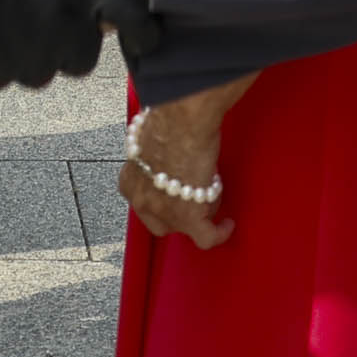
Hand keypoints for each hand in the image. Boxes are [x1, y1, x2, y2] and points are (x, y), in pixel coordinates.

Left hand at [122, 82, 246, 248]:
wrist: (182, 120)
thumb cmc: (168, 120)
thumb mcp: (153, 143)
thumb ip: (157, 158)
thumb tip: (171, 159)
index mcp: (130, 181)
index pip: (145, 203)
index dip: (162, 199)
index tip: (174, 192)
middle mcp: (142, 201)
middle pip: (161, 222)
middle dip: (177, 213)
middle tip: (193, 197)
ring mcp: (164, 212)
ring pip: (185, 228)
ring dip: (199, 214)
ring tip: (212, 196)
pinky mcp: (188, 217)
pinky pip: (206, 236)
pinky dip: (218, 232)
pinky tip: (227, 224)